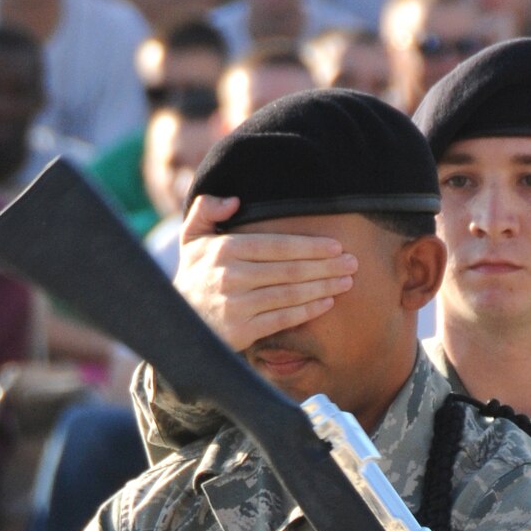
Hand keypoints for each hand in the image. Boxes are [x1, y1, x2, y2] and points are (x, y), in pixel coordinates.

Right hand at [175, 196, 355, 352]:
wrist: (178, 326)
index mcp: (224, 249)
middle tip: (352, 263)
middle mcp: (231, 275)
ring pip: (289, 293)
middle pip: (288, 269)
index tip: (335, 246)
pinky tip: (326, 303)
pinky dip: (307, 311)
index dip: (309, 246)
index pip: (275, 245)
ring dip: (323, 287)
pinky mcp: (242, 330)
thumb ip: (206, 210)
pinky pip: (282, 318)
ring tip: (346, 281)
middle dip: (325, 266)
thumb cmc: (192, 278)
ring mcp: (237, 304)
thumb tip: (234, 200)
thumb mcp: (190, 239)